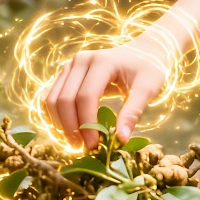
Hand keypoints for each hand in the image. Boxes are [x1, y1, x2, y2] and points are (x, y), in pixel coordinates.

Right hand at [45, 35, 171, 148]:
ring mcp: (70, 65)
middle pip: (64, 99)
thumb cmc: (148, 69)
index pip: (86, 96)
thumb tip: (121, 140)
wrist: (143, 51)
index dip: (87, 123)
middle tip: (83, 148)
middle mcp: (81, 60)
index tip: (95, 145)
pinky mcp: (66, 72)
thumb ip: (133, 112)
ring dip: (60, 123)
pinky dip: (56, 115)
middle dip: (71, 127)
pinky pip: (51, 97)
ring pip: (52, 99)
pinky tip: (69, 130)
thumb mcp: (148, 88)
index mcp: (102, 61)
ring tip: (76, 142)